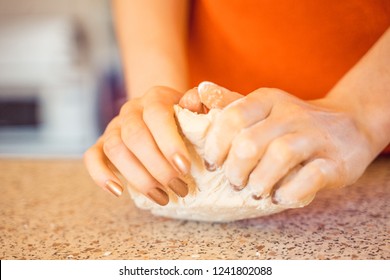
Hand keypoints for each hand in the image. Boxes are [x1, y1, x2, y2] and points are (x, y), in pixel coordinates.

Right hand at [84, 86, 192, 204]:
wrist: (161, 113)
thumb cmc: (184, 117)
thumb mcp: (197, 107)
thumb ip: (202, 104)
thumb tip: (196, 103)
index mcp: (155, 97)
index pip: (157, 116)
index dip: (169, 142)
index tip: (184, 168)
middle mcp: (131, 110)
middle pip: (135, 137)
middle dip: (158, 168)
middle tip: (180, 188)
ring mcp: (114, 127)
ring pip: (115, 150)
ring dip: (138, 177)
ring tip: (163, 197)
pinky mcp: (101, 144)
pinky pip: (91, 158)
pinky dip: (101, 176)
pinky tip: (119, 192)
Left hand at [183, 82, 373, 207]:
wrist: (350, 125)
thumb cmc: (292, 123)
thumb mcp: (263, 107)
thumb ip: (231, 103)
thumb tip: (199, 92)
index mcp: (267, 100)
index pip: (231, 118)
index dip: (215, 146)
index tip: (213, 164)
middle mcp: (291, 113)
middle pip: (250, 142)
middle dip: (234, 169)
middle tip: (234, 182)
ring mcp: (315, 136)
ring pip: (280, 156)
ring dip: (260, 181)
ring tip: (256, 191)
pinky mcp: (335, 161)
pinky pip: (311, 176)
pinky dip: (291, 192)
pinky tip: (280, 196)